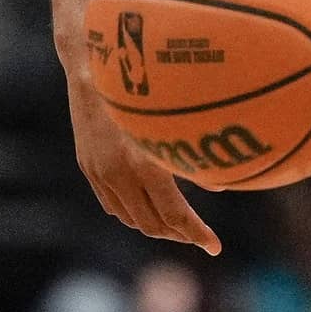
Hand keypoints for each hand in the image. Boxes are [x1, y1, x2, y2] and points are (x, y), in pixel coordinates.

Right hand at [67, 76, 218, 254]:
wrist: (90, 65)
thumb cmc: (142, 85)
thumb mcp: (173, 120)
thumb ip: (193, 156)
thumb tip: (222, 185)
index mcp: (144, 165)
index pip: (175, 216)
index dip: (197, 235)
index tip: (215, 247)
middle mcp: (119, 174)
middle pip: (151, 225)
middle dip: (177, 235)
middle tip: (198, 236)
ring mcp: (99, 172)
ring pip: (129, 219)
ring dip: (154, 226)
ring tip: (177, 224)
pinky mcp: (88, 167)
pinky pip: (111, 204)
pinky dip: (131, 212)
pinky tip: (146, 206)